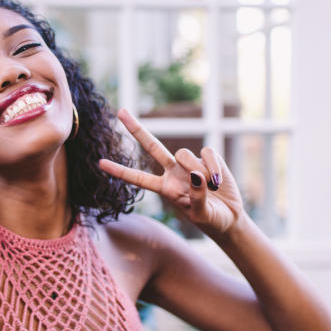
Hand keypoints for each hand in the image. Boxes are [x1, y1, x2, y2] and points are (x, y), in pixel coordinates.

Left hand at [98, 108, 246, 236]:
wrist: (229, 217)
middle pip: (152, 146)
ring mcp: (189, 163)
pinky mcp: (208, 157)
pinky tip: (218, 181)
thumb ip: (197, 197)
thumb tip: (196, 175)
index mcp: (164, 188)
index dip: (120, 171)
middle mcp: (173, 172)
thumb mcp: (201, 215)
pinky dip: (214, 166)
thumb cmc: (210, 219)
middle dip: (136, 129)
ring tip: (211, 188)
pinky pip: (207, 152)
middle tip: (120, 111)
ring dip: (198, 170)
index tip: (100, 163)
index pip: (138, 178)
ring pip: (183, 153)